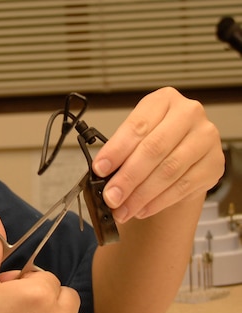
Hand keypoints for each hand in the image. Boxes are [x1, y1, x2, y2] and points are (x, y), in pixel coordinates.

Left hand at [93, 87, 224, 222]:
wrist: (185, 158)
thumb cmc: (157, 145)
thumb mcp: (137, 139)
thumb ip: (122, 152)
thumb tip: (103, 175)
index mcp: (164, 100)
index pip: (137, 126)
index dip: (116, 150)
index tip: (100, 169)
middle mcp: (189, 114)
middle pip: (154, 149)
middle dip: (128, 177)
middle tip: (111, 197)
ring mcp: (206, 138)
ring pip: (169, 171)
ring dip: (141, 195)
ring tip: (123, 209)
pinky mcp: (214, 164)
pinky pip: (182, 187)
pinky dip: (158, 202)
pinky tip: (142, 209)